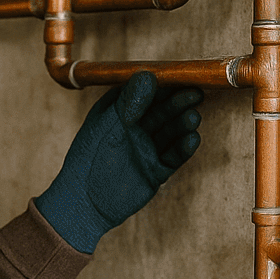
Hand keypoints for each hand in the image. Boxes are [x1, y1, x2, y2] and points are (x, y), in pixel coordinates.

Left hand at [33, 71, 203, 252]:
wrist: (84, 202)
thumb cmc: (89, 158)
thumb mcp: (109, 124)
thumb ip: (129, 102)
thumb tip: (149, 76)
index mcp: (119, 112)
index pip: (144, 93)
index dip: (164, 85)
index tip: (182, 77)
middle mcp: (134, 128)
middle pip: (162, 111)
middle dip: (178, 103)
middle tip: (195, 95)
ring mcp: (145, 149)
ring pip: (170, 132)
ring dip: (182, 124)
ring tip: (192, 119)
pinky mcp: (155, 170)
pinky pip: (174, 156)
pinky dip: (183, 148)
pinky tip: (191, 140)